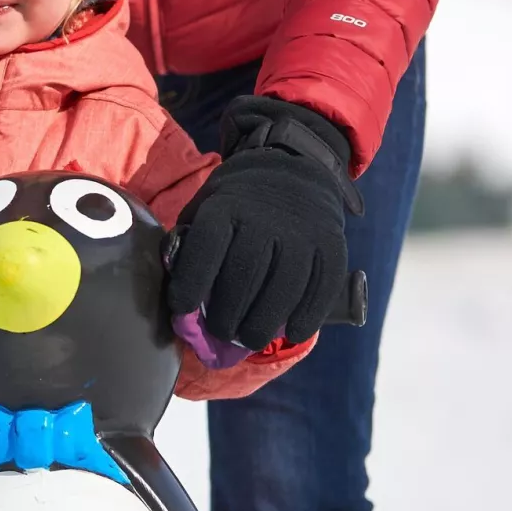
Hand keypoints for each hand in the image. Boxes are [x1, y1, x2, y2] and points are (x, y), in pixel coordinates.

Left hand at [166, 95, 362, 349]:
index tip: (182, 311)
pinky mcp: (332, 246)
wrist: (294, 170)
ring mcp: (303, 233)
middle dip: (227, 316)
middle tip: (221, 333)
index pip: (206, 250)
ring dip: (263, 324)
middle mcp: (265, 218)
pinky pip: (321, 288)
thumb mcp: (205, 207)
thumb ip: (190, 244)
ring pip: (283, 289)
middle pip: (244, 277)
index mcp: (226, 207)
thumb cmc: (237, 203)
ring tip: (250, 339)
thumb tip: (179, 297)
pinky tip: (292, 332)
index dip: (191, 284)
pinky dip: (307, 317)